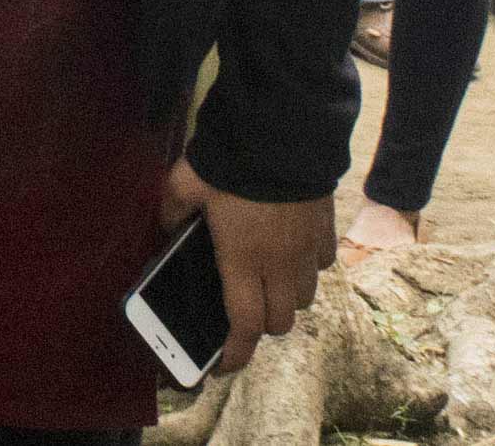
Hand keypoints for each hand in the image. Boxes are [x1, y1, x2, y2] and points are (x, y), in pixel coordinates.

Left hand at [163, 161, 327, 377]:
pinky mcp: (326, 228)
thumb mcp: (184, 183)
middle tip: (244, 315)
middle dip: (261, 327)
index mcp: (242, 262)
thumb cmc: (230, 161)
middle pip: (280, 322)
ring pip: (305, 297)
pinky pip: (323, 263)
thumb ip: (172, 211)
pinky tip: (293, 251)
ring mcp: (307, 248)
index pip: (244, 327)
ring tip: (269, 282)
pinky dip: (309, 267)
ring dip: (287, 298)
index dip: (234, 355)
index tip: (222, 365)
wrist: (282, 129)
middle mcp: (279, 264)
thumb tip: (168, 226)